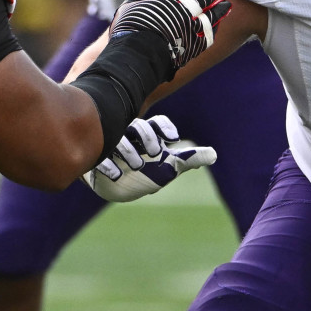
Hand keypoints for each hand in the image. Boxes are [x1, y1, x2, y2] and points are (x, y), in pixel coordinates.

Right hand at [82, 116, 216, 201]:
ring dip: (128, 150)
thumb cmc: (144, 173)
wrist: (114, 187)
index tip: (174, 140)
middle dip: (147, 137)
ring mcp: (111, 145)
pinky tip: (117, 175)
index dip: (164, 127)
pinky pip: (98, 156)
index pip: (156, 122)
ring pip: (118, 138)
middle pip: (138, 126)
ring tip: (139, 165)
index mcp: (148, 134)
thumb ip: (188, 159)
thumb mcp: (167, 167)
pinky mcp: (95, 159)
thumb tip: (214, 155)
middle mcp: (129, 135)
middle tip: (157, 153)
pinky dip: (107, 164)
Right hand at [110, 0, 230, 71]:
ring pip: (213, 16)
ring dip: (221, 9)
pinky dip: (214, 28)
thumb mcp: (130, 6)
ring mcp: (192, 29)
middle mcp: (185, 12)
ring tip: (227, 4)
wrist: (135, 59)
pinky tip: (217, 25)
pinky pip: (209, 35)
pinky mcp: (194, 47)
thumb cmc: (128, 30)